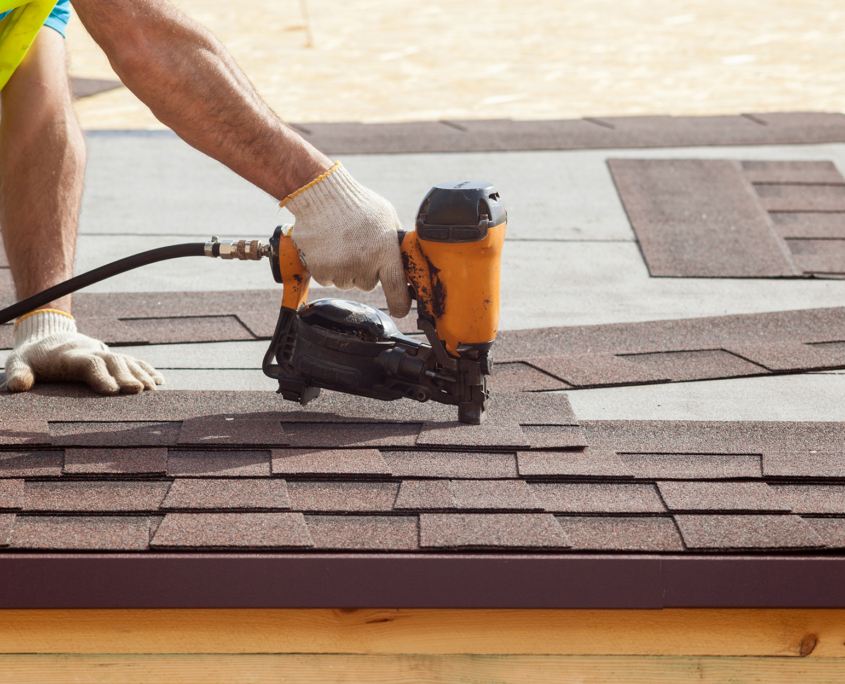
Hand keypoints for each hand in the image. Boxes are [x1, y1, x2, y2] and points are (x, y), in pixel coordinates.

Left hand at [4, 310, 163, 393]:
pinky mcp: (111, 357)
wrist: (48, 335)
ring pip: (126, 360)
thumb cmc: (31, 357)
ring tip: (152, 389)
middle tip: (137, 391)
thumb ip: (18, 374)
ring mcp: (103, 353)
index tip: (111, 391)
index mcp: (69, 356)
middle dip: (126, 375)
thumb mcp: (17, 363)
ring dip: (140, 374)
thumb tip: (17, 387)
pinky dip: (147, 370)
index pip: (88, 363)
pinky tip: (159, 381)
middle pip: (113, 360)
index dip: (100, 375)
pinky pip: (133, 362)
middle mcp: (91, 352)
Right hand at [283, 162, 411, 317]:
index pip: (396, 287)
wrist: (321, 194)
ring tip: (340, 244)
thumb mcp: (387, 217)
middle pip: (367, 284)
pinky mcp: (320, 269)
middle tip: (357, 248)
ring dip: (344, 269)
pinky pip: (327, 279)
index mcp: (385, 251)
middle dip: (364, 271)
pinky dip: (326, 268)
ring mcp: (340, 268)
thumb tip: (405, 256)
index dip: (400, 303)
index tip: (400, 310)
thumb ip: (395, 240)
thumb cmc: (356, 203)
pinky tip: (327, 247)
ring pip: (346, 282)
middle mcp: (364, 263)